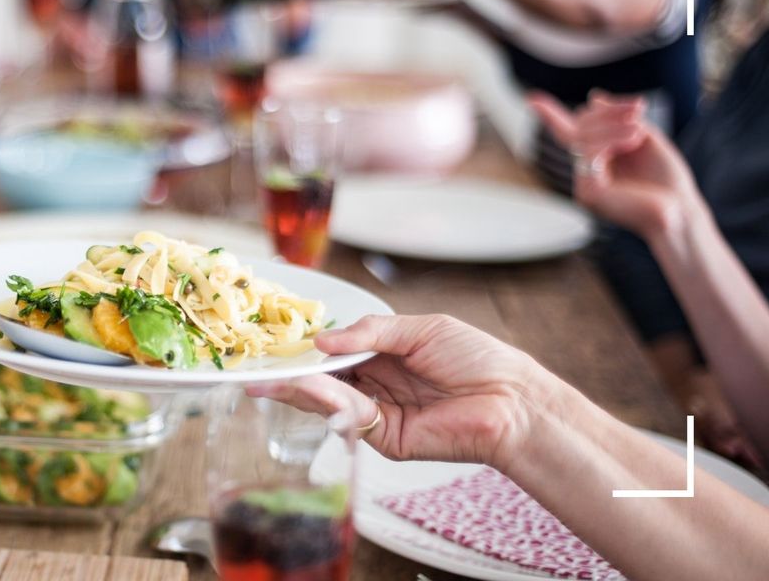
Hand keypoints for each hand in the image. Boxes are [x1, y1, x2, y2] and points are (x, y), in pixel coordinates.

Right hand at [248, 314, 553, 469]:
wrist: (512, 401)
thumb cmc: (477, 359)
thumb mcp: (421, 330)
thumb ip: (372, 332)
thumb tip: (322, 339)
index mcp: (384, 354)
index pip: (336, 350)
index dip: (307, 346)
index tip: (278, 339)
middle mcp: (377, 383)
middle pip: (324, 377)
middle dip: (292, 371)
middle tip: (256, 364)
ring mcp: (379, 412)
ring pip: (329, 399)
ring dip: (300, 387)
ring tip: (272, 377)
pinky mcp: (386, 438)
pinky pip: (350, 416)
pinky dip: (329, 400)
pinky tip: (313, 386)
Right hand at [529, 91, 698, 239]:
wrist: (682, 213)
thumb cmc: (667, 182)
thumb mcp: (646, 140)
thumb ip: (621, 121)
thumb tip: (593, 98)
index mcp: (597, 164)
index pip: (570, 136)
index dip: (551, 116)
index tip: (533, 99)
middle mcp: (585, 175)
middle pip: (580, 130)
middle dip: (607, 113)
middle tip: (639, 107)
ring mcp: (583, 185)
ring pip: (583, 139)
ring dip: (612, 125)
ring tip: (640, 128)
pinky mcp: (588, 193)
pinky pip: (589, 154)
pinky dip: (611, 140)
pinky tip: (633, 139)